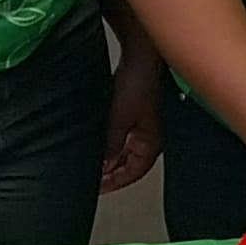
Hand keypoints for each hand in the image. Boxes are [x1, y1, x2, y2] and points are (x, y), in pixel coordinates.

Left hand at [99, 54, 164, 193]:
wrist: (142, 56)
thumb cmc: (139, 84)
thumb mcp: (119, 121)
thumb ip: (110, 146)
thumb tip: (102, 165)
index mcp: (152, 143)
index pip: (134, 173)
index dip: (115, 183)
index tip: (98, 188)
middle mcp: (151, 137)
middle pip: (131, 164)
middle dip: (113, 173)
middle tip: (93, 179)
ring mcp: (145, 125)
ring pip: (128, 151)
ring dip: (112, 159)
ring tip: (94, 164)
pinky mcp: (138, 113)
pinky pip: (125, 138)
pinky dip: (113, 145)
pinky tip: (100, 143)